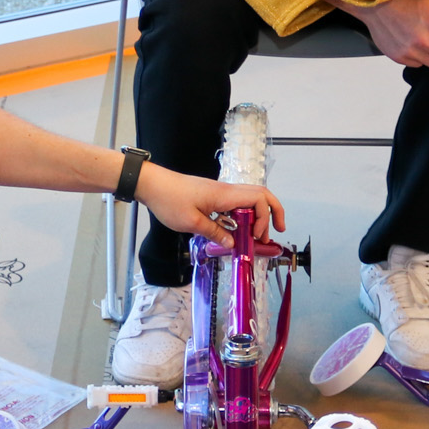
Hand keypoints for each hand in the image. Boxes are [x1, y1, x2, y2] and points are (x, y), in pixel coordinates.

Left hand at [136, 164, 285, 246]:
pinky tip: (238, 229)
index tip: (257, 236)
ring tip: (257, 235)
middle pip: (261, 194)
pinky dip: (244, 214)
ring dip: (258, 214)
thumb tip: (233, 244)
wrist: (152, 184)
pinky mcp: (213, 195)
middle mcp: (227, 190)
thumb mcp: (191, 223)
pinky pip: (237, 202)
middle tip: (276, 231)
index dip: (264, 218)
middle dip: (273, 212)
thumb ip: (215, 233)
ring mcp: (220, 191)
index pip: (259, 199)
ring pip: (250, 197)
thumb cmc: (169, 200)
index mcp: (224, 195)